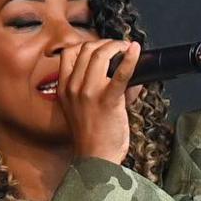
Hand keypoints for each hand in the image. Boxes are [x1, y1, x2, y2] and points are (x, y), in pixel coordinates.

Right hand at [55, 39, 138, 163]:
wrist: (95, 158)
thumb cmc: (92, 136)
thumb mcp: (82, 108)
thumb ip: (99, 87)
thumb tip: (126, 71)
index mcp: (64, 88)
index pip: (69, 53)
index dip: (87, 44)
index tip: (101, 48)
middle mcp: (74, 87)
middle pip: (87, 49)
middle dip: (106, 43)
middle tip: (119, 47)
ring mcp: (89, 93)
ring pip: (101, 54)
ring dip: (117, 46)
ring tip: (127, 49)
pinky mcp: (108, 100)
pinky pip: (120, 73)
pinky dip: (131, 59)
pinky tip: (136, 50)